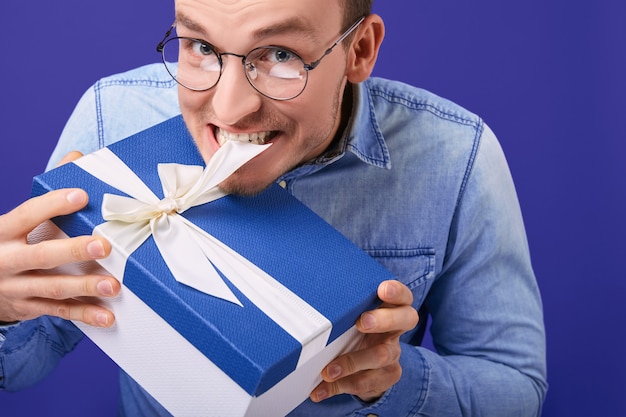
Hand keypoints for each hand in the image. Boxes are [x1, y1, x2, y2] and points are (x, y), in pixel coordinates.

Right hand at [0, 152, 119, 326]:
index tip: (81, 195)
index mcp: (3, 232)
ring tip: (114, 285)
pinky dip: (83, 315)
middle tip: (104, 245)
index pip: (26, 214)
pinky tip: (107, 316)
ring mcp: (15, 287)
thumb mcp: (17, 220)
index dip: (52, 205)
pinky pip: (58, 312)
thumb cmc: (8, 242)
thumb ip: (48, 191)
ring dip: (84, 287)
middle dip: (73, 251)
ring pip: (52, 288)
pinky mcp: (27, 308)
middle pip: (41, 255)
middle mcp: (6, 260)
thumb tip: (77, 157)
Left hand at [310, 280, 418, 402]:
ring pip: (380, 356)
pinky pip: (364, 382)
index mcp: (391, 309)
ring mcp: (392, 354)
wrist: (367, 365)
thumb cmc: (355, 329)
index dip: (397, 292)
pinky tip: (319, 390)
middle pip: (405, 320)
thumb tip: (309, 291)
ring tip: (329, 370)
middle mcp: (396, 330)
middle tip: (362, 322)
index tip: (382, 289)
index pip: (403, 296)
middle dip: (383, 320)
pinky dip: (338, 387)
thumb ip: (344, 304)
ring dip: (352, 362)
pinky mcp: (384, 377)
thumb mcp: (353, 314)